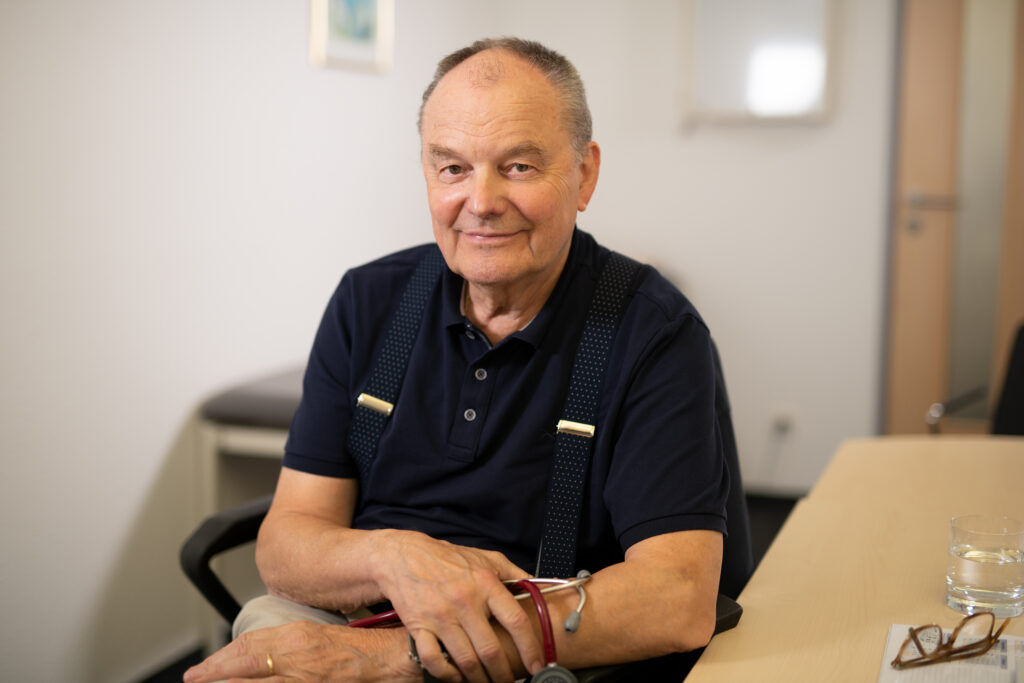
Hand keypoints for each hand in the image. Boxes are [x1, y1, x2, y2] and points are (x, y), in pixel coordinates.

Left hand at [182, 621, 419, 682]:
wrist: (396, 659)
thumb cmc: (363, 648)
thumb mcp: (322, 637)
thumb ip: (294, 645)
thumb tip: (266, 654)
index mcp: (298, 636)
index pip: (248, 646)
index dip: (220, 660)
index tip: (202, 670)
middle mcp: (296, 657)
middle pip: (244, 666)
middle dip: (214, 674)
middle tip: (194, 679)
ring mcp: (304, 679)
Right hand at [372, 530, 542, 682]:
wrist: (404, 556)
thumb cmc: (449, 559)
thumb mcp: (487, 559)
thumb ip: (516, 574)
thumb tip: (542, 589)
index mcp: (485, 584)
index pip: (515, 621)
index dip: (530, 648)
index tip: (537, 665)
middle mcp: (464, 601)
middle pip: (490, 650)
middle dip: (504, 674)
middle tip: (510, 682)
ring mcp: (440, 616)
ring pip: (466, 660)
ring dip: (480, 679)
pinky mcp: (419, 626)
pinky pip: (434, 660)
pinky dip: (448, 675)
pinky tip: (458, 677)